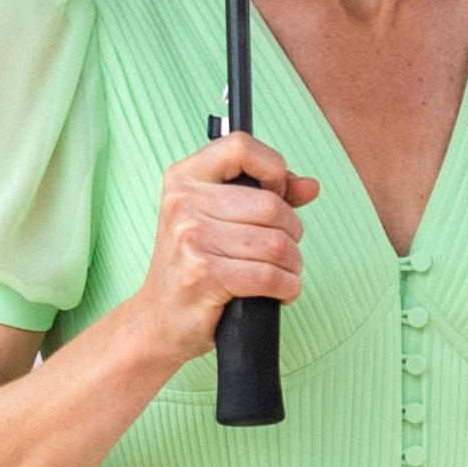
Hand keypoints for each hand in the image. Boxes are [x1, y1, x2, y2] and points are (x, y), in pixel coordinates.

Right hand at [129, 133, 315, 377]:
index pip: (240, 146)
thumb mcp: (219, 219)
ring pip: (276, 244)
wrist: (158, 320)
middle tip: (283, 250)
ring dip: (292, 265)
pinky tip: (280, 291)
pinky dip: (287, 287)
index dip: (273, 168)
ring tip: (283, 273)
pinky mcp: (203, 275)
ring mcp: (191, 238)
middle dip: (292, 232)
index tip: (278, 193)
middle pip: (271, 205)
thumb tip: (309, 186)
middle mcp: (183, 202)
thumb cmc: (193, 267)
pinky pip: (269, 276)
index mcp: (185, 178)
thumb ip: (264, 194)